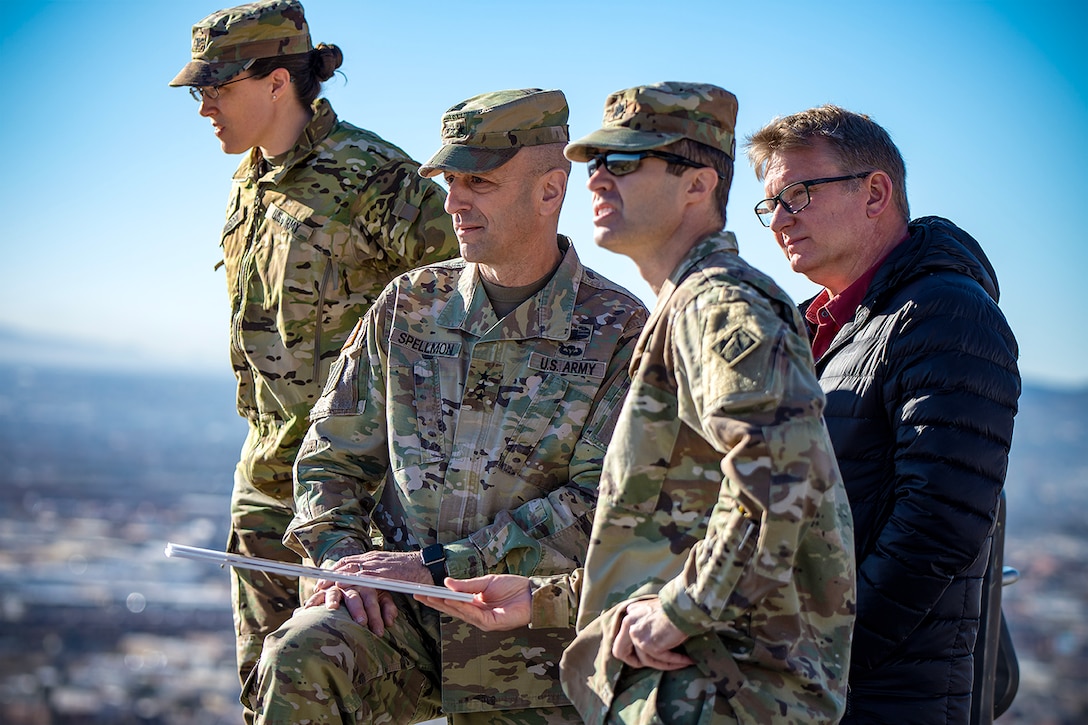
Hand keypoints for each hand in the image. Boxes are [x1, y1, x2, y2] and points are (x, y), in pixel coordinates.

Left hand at [304, 551, 429, 634]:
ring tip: (323, 591)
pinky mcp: (383, 575)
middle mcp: (372, 559)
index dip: (334, 570)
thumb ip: (377, 572)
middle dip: (329, 576)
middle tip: (317, 587)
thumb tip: (368, 581)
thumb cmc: (410, 570)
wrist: (426, 565)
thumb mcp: (389, 568)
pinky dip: (350, 583)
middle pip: (345, 565)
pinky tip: (341, 589)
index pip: (348, 560)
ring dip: (335, 581)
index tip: (322, 579)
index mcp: (373, 557)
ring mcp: (377, 566)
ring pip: (350, 571)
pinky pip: (364, 578)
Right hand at [414, 574, 530, 631]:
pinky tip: (451, 600)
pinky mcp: (492, 624)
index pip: (451, 602)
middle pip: (451, 609)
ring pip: (459, 613)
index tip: (420, 590)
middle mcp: (477, 614)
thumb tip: (446, 583)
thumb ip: (467, 585)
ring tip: (429, 596)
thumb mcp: (487, 582)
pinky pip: (473, 615)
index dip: (436, 597)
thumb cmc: (513, 587)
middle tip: (416, 594)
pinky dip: (461, 608)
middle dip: (434, 602)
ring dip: (444, 604)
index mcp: (475, 604)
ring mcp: (483, 621)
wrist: (533, 593)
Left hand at [612, 598, 692, 670]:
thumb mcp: (656, 610)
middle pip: (620, 652)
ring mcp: (636, 634)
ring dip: (666, 663)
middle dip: (635, 662)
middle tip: (658, 664)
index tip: (650, 653)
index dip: (633, 649)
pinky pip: (661, 660)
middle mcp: (628, 623)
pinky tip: (688, 661)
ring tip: (684, 661)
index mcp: (629, 613)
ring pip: (646, 660)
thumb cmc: (677, 606)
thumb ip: (646, 622)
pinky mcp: (647, 645)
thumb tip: (650, 643)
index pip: (623, 637)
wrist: (686, 605)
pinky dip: (675, 661)